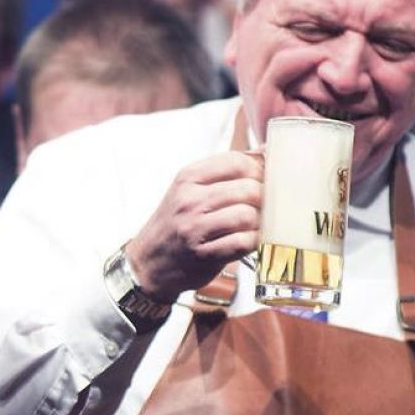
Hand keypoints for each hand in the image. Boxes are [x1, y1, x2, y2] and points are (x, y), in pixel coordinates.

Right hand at [126, 151, 262, 302]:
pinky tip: (248, 241)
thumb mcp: (190, 190)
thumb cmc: (176, 223)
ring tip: (255, 225)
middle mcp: (190, 200)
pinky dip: (253, 242)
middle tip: (263, 206)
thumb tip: (265, 153)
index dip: (258, 169)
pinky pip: (243, 242)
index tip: (264, 179)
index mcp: (188, 178)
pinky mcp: (204, 255)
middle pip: (248, 189)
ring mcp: (195, 228)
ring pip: (247, 216)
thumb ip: (225, 171)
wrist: (149, 261)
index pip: (235, 161)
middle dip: (265, 198)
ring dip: (259, 222)